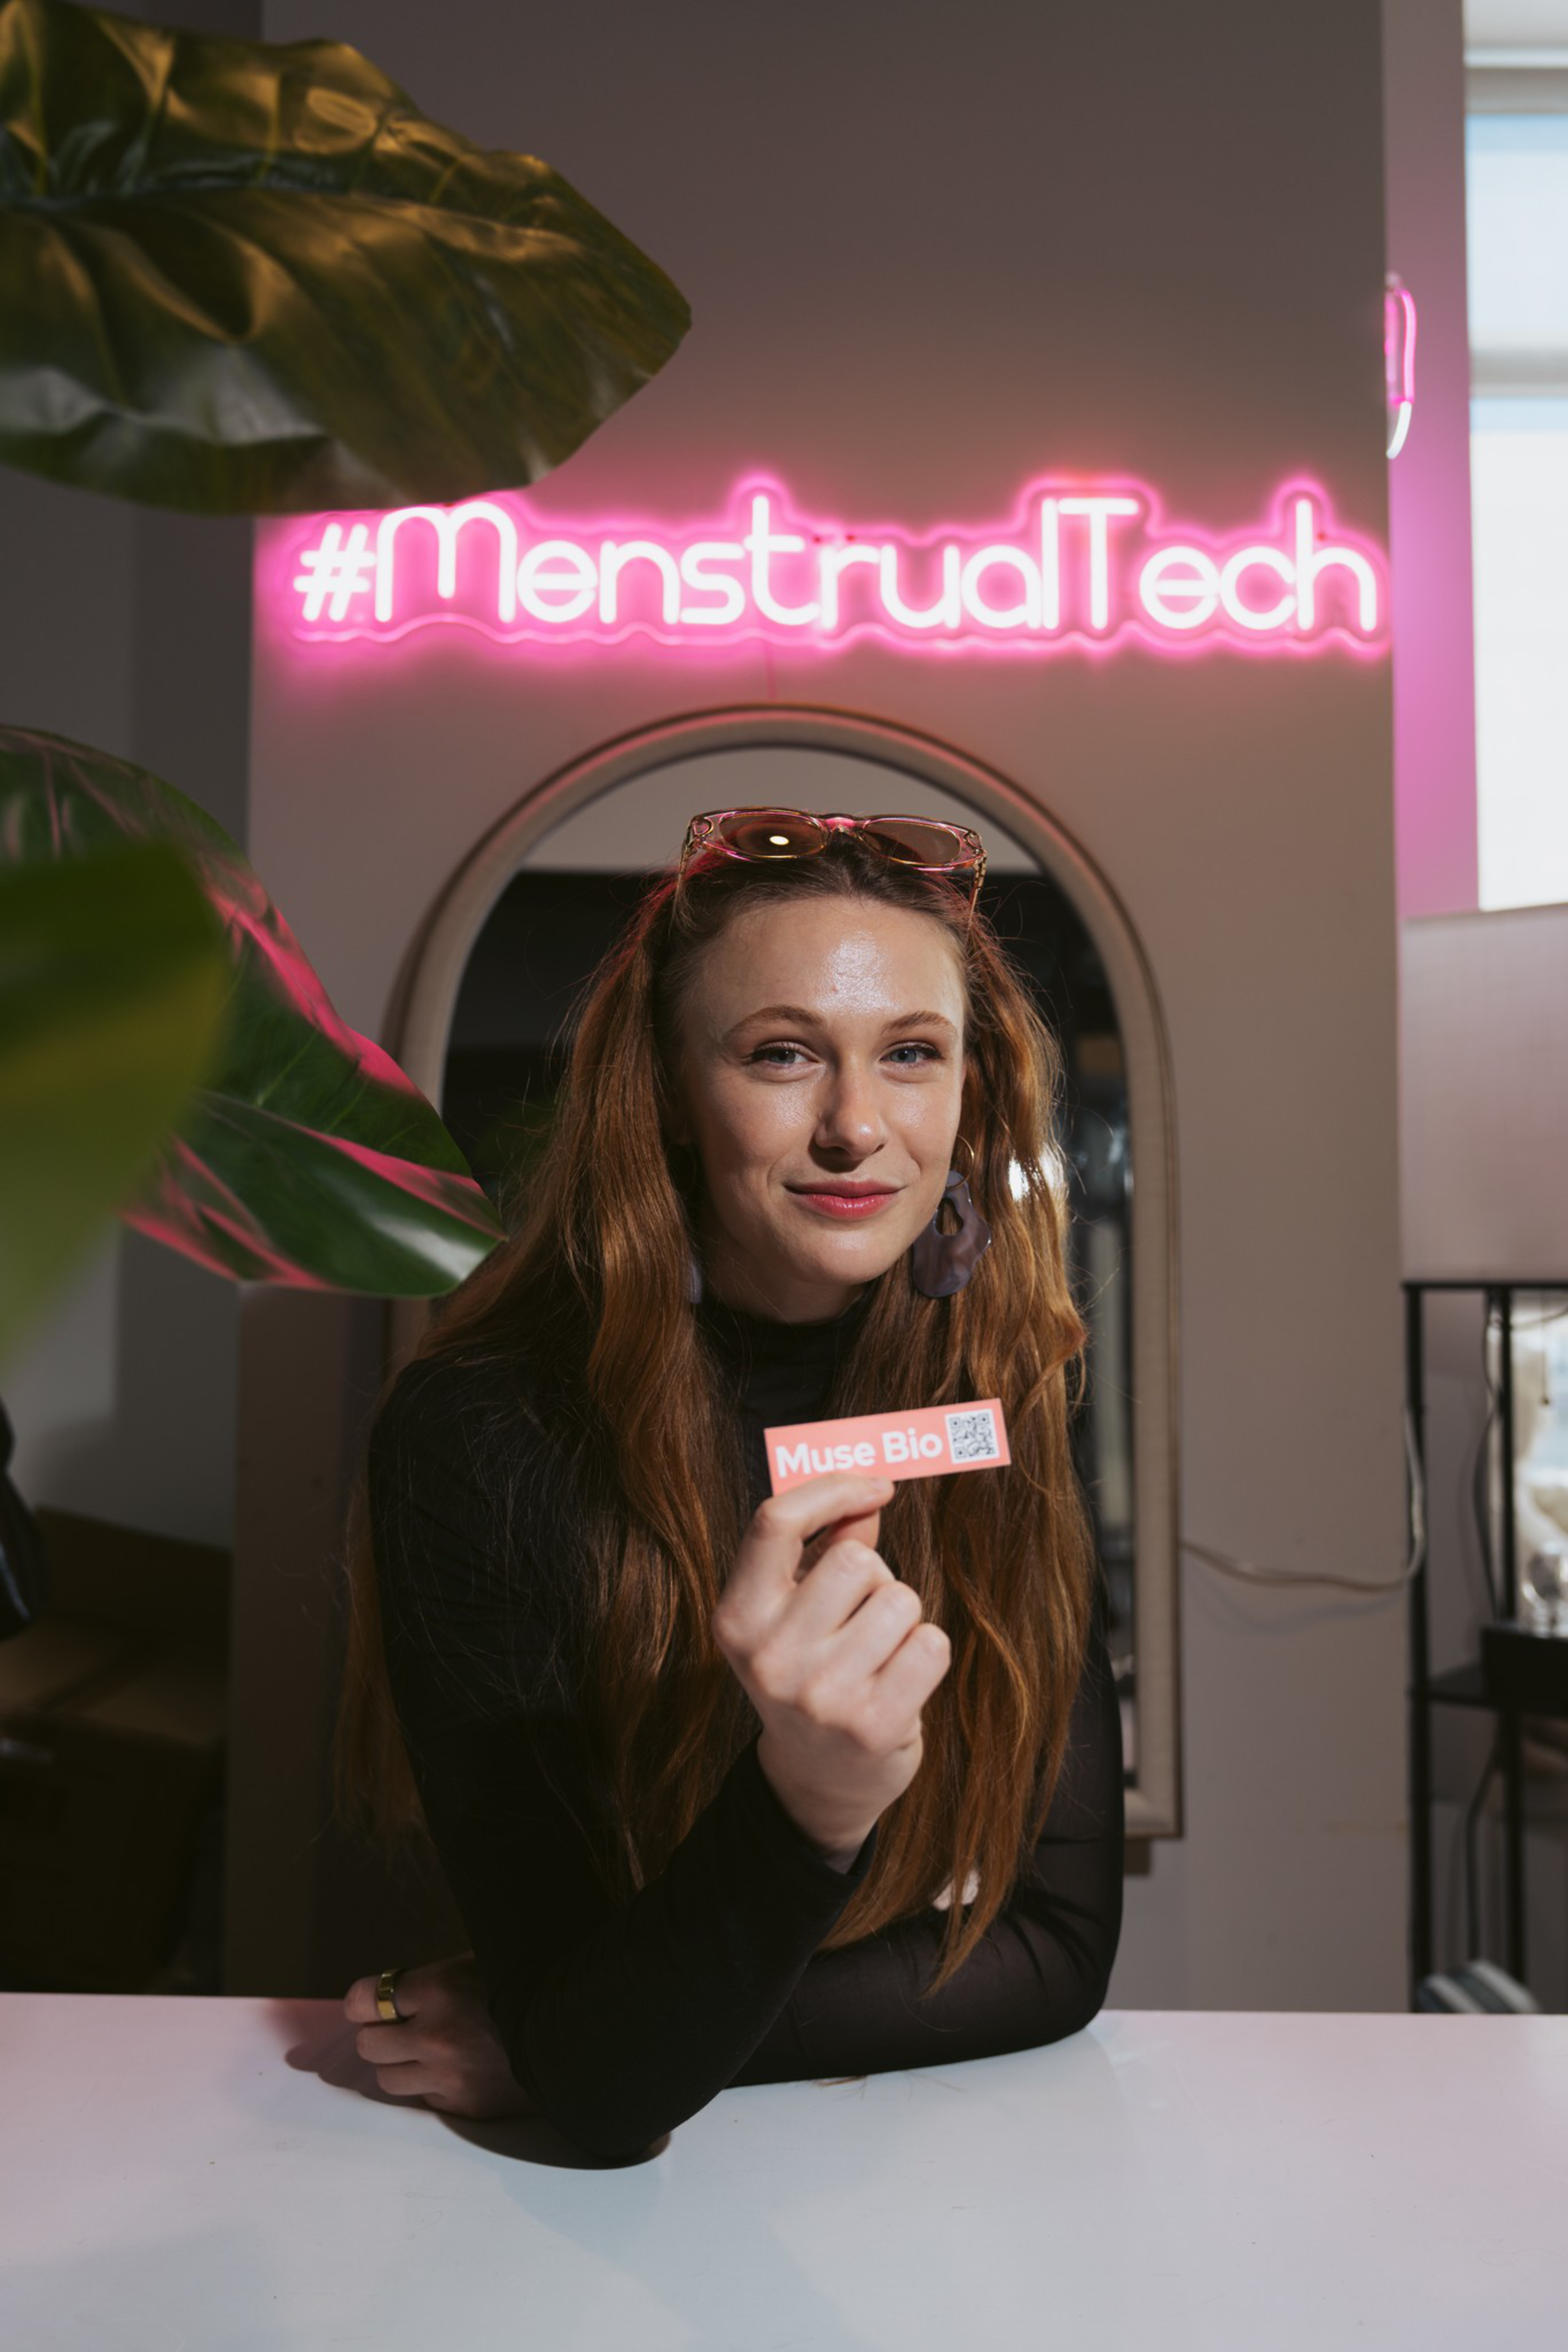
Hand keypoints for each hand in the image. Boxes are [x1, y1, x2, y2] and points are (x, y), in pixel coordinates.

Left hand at [342, 1951, 538, 2118]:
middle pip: (368, 2044)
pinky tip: (456, 2071)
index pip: (362, 1999)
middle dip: (378, 2033)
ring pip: (388, 2079)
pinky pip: (425, 2100)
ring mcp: (448, 2077)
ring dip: (400, 2064)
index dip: (362, 2000)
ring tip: (424, 2053)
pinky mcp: (463, 2107)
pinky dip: (432, 2086)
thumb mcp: (476, 1963)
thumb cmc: (523, 1986)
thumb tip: (391, 1992)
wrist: (576, 2033)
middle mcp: (435, 2036)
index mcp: (438, 1989)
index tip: (369, 2002)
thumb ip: (432, 1979)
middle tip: (397, 2027)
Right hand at [711, 1470, 951, 1861]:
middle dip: (876, 1579)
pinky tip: (900, 1680)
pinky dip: (927, 1653)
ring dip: (903, 1619)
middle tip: (862, 1620)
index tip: (877, 1487)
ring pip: (901, 1600)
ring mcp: (819, 1695)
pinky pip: (931, 1644)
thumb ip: (827, 1548)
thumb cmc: (812, 1673)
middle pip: (856, 1560)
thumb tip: (869, 1493)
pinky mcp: (872, 1726)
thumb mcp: (796, 1612)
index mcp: (737, 1618)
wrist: (818, 1781)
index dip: (833, 1489)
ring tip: (877, 1655)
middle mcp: (768, 1656)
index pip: (775, 1521)